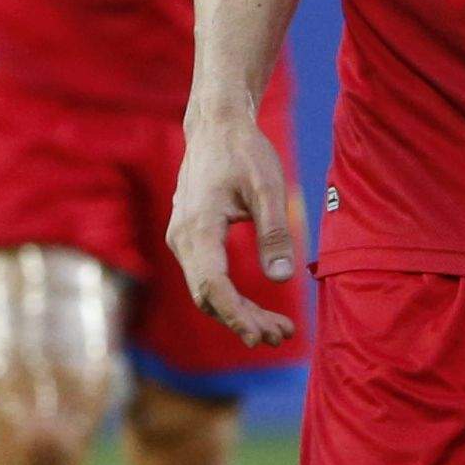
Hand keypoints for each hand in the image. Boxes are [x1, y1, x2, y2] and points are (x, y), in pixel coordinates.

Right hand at [167, 103, 304, 344]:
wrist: (216, 127)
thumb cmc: (243, 152)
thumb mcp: (268, 188)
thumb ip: (274, 233)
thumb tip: (281, 278)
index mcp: (198, 227)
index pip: (212, 284)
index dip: (235, 314)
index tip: (259, 336)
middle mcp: (182, 238)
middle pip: (208, 296)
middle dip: (243, 321)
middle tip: (282, 336)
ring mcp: (182, 240)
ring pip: (206, 291)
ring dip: (239, 313)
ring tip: (279, 328)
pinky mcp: (190, 240)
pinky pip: (207, 278)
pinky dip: (232, 298)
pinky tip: (259, 309)